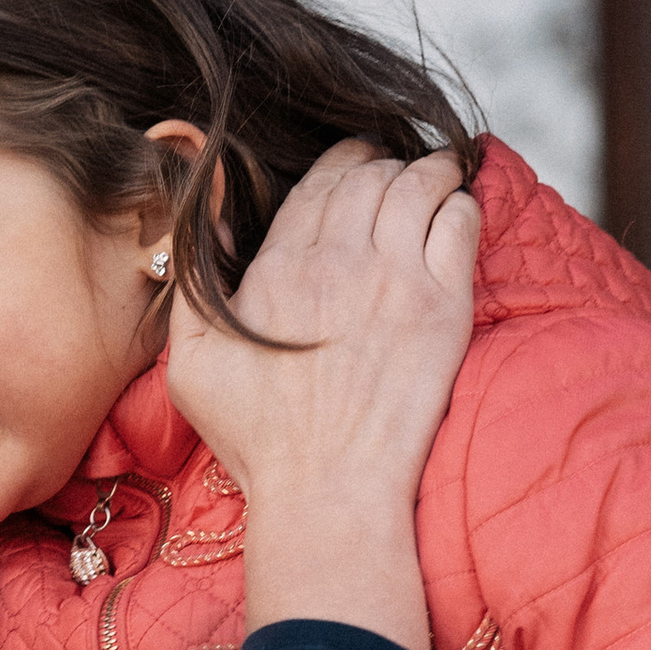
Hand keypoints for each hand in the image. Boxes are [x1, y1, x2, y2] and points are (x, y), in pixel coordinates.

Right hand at [166, 141, 477, 649]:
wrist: (328, 489)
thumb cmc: (258, 441)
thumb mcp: (190, 362)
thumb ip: (193, 284)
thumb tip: (204, 217)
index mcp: (277, 268)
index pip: (318, 185)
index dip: (341, 164)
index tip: (355, 163)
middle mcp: (337, 260)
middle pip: (368, 175)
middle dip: (383, 160)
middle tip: (395, 165)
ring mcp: (393, 278)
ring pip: (417, 185)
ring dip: (428, 170)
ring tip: (437, 171)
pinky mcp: (442, 306)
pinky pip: (459, 223)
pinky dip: (460, 204)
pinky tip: (459, 209)